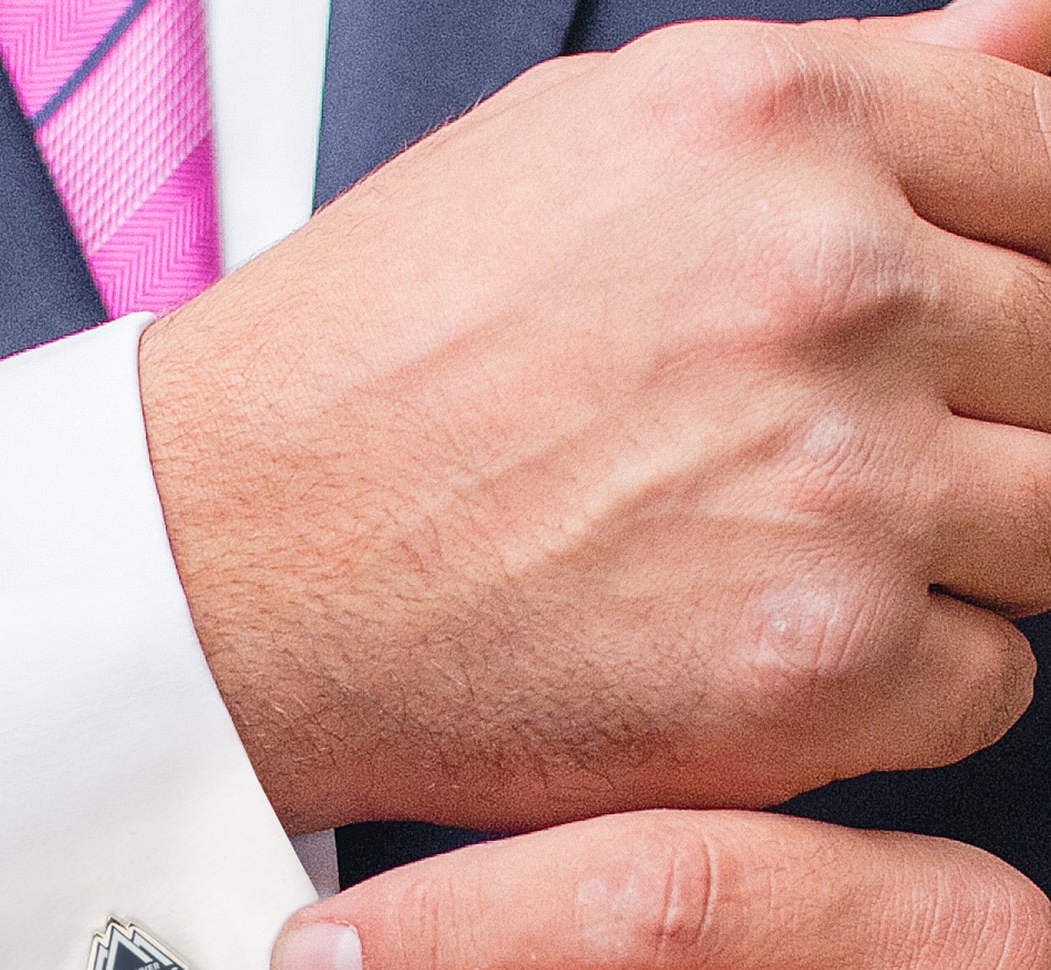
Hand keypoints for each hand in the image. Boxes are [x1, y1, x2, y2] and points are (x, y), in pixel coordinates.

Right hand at [141, 0, 1050, 834]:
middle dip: (994, 421)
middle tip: (856, 469)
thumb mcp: (575, 150)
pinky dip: (910, 681)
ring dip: (966, 555)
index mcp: (776, 132)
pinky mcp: (807, 674)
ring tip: (806, 565)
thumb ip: (831, 105)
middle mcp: (824, 296)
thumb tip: (1019, 59)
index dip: (1033, 272)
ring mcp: (832, 491)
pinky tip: (771, 656)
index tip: (988, 341)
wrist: (225, 567)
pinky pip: (986, 682)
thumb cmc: (359, 377)